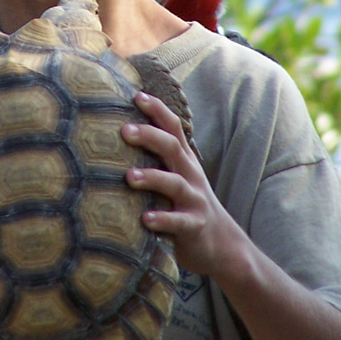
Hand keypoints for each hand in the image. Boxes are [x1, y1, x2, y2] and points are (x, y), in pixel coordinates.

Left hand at [122, 91, 244, 277]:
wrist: (222, 244)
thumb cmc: (187, 205)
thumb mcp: (177, 177)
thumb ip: (157, 159)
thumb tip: (118, 135)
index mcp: (184, 161)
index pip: (173, 128)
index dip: (158, 110)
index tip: (136, 96)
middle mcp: (190, 175)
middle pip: (172, 148)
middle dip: (149, 136)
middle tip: (124, 130)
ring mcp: (194, 200)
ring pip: (174, 184)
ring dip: (152, 178)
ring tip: (128, 177)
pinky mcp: (194, 226)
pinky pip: (179, 222)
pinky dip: (163, 219)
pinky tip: (145, 219)